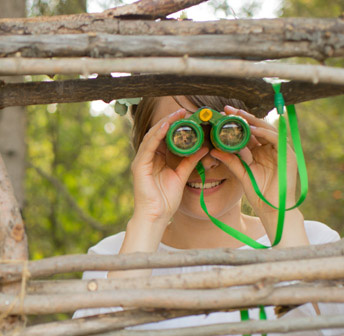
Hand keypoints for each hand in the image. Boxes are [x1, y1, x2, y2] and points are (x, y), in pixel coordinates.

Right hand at [130, 108, 207, 225]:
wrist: (156, 216)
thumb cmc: (166, 200)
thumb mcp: (182, 176)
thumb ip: (190, 161)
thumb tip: (204, 148)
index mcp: (156, 159)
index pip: (164, 138)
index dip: (175, 126)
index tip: (188, 117)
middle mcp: (147, 158)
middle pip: (157, 134)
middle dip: (170, 121)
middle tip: (184, 111)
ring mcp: (141, 161)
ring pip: (152, 137)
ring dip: (164, 124)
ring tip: (177, 115)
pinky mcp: (139, 166)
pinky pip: (148, 146)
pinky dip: (156, 135)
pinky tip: (166, 127)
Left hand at [210, 106, 299, 220]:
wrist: (272, 208)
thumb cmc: (258, 193)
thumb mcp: (241, 173)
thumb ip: (230, 161)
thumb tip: (213, 150)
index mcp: (261, 151)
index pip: (249, 132)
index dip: (237, 123)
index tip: (221, 115)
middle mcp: (271, 148)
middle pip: (257, 127)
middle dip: (243, 117)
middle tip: (227, 109)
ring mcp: (281, 150)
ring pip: (267, 129)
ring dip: (252, 121)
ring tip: (238, 115)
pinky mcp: (288, 155)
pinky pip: (276, 139)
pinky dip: (264, 132)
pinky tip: (252, 128)